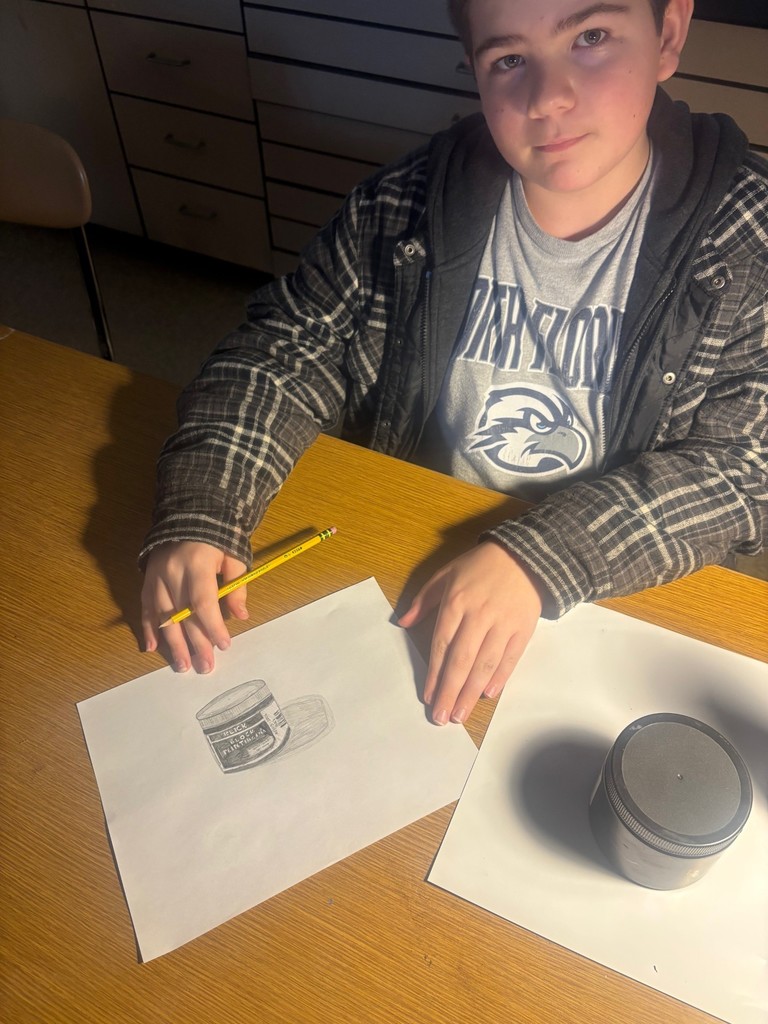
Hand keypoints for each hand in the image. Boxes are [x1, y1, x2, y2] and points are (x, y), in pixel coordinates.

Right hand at [141, 541, 248, 673]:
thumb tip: (241, 616)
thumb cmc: (217, 540)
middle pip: (183, 613)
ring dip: (173, 644)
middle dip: (195, 643)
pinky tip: (152, 648)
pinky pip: (146, 609)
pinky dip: (148, 629)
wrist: (188, 517)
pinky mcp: (146, 581)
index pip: (202, 601)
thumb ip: (236, 586)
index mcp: (197, 563)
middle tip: (206, 667)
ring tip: (183, 666)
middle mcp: (172, 571)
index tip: (223, 645)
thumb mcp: (233, 557)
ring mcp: (155, 577)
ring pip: (163, 616)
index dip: (212, 626)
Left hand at [398, 541, 542, 724]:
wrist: (525, 555)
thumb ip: (424, 600)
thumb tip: (402, 622)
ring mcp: (503, 624)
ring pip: (485, 664)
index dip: (434, 674)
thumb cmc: (479, 566)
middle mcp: (478, 616)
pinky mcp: (523, 629)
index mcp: (456, 603)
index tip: (428, 697)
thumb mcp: (445, 573)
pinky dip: (500, 677)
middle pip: (462, 660)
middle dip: (450, 691)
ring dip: (471, 692)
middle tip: (442, 717)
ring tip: (461, 714)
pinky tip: (488, 694)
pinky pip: (510, 658)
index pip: (442, 645)